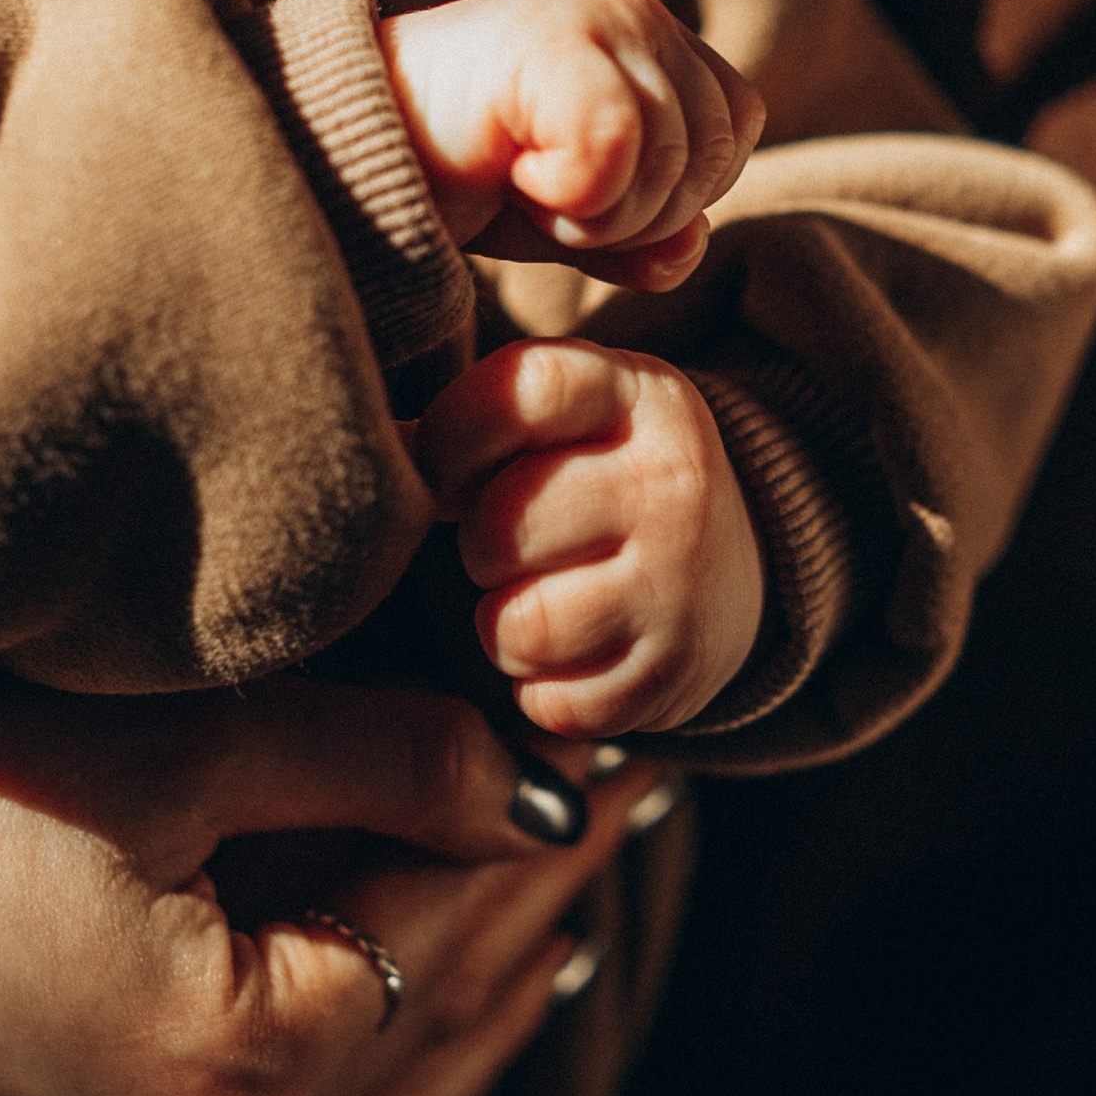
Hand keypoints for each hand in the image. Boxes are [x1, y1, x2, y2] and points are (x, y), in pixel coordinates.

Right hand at [0, 601, 646, 1095]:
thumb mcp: (169, 734)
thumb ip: (380, 756)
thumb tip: (530, 776)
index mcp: (222, 1076)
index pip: (449, 943)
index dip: (543, 841)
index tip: (623, 769)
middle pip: (405, 1060)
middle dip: (515, 932)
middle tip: (608, 834)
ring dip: (435, 1047)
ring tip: (527, 943)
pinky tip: (367, 1076)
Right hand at [381, 0, 763, 291]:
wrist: (347, 159)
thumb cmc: (456, 180)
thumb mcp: (573, 217)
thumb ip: (649, 233)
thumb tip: (692, 245)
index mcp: (649, 34)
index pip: (734, 128)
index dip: (673, 193)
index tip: (580, 193)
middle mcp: (631, 6)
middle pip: (713, 149)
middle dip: (639, 213)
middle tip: (545, 196)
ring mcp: (594, 13)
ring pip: (671, 155)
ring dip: (597, 210)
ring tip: (523, 183)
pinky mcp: (549, 38)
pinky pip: (618, 144)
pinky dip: (573, 193)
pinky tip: (514, 176)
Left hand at [417, 337, 768, 733]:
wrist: (733, 568)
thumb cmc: (599, 480)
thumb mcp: (563, 420)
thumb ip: (470, 423)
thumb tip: (362, 447)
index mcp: (638, 395)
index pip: (524, 392)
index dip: (453, 438)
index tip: (445, 473)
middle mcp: (673, 480)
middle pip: (503, 526)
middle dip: (481, 547)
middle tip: (511, 548)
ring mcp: (681, 582)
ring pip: (523, 627)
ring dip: (507, 628)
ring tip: (539, 603)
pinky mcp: (674, 672)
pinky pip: (554, 703)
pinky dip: (544, 690)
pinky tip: (576, 654)